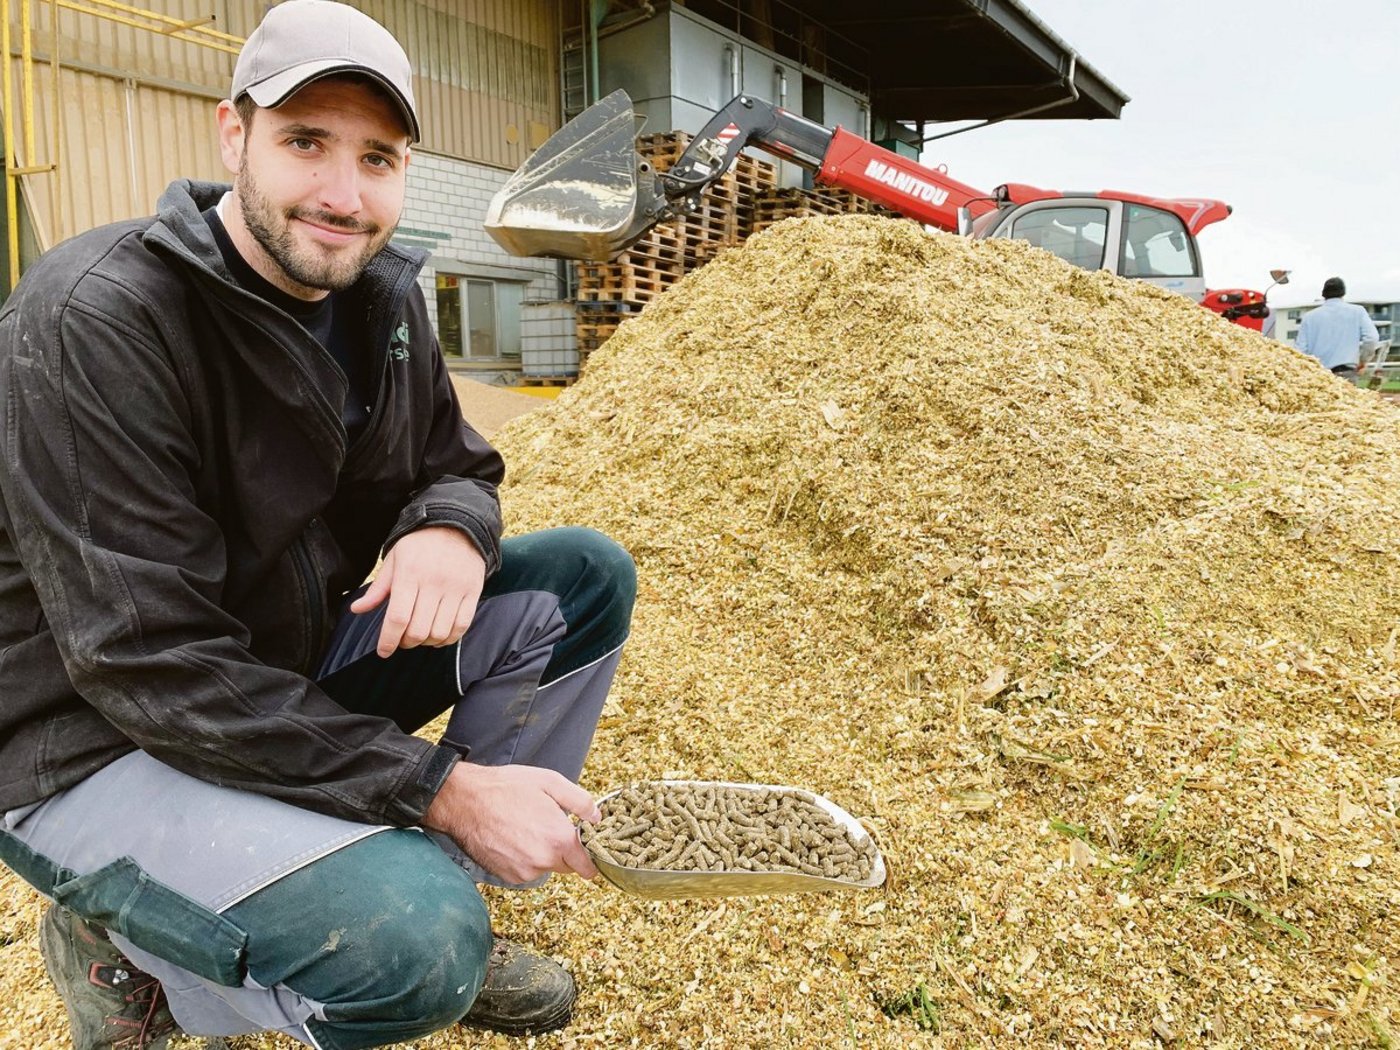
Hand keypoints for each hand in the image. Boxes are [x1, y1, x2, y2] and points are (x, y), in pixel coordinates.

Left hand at [349, 527, 485, 657]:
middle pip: (418, 630)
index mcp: (409, 573)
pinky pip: (461, 626)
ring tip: (421, 636)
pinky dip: (449, 638)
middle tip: (402, 639)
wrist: (458, 524)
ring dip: (427, 642)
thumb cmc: (420, 544)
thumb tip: (357, 609)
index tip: (384, 651)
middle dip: (407, 642)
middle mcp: (434, 582)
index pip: (398, 617)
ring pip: (440, 632)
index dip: (389, 640)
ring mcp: (456, 588)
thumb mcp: (395, 559)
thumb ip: (378, 588)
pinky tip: (439, 635)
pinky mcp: (473, 592)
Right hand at [423, 763, 600, 882]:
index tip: (588, 849)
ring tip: (527, 828)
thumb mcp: (550, 782)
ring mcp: (523, 871)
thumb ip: (580, 801)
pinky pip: (526, 870)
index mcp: (558, 840)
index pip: (588, 866)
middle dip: (566, 852)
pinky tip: (513, 838)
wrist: (464, 801)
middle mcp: (542, 861)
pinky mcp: (506, 876)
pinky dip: (525, 859)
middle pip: (568, 866)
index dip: (591, 857)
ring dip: (543, 854)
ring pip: (545, 868)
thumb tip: (596, 817)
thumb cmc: (505, 788)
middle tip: (552, 827)